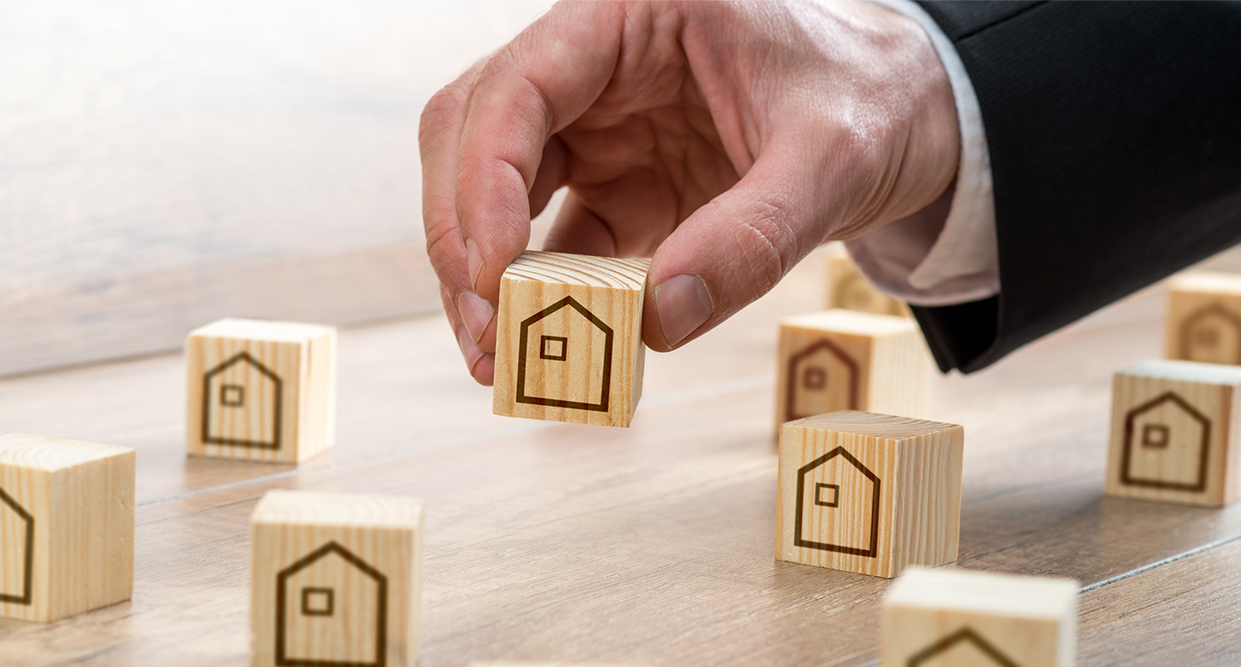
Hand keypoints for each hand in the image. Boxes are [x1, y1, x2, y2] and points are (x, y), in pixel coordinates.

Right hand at [420, 0, 957, 384]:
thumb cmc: (868, 99)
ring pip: (493, 194)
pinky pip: (554, 243)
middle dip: (462, 236)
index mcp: (628, 16)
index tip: (493, 271)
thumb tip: (656, 321)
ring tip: (499, 359)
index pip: (518, 85)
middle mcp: (592, 69)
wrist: (903, 115)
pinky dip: (540, 297)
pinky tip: (545, 348)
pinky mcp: (614, 188)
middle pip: (473, 136)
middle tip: (484, 332)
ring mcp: (596, 131)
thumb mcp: (832, 158)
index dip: (482, 176)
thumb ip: (751, 235)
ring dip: (486, 277)